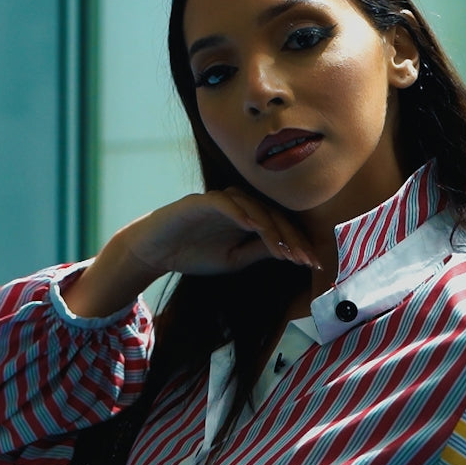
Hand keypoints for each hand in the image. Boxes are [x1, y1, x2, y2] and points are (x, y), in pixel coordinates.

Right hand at [121, 187, 315, 276]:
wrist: (154, 251)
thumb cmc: (193, 253)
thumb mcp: (234, 259)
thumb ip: (258, 250)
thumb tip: (289, 251)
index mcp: (247, 217)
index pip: (279, 225)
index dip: (297, 243)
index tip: (311, 264)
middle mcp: (237, 204)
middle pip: (272, 213)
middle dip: (290, 238)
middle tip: (303, 259)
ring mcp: (219, 200)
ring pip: (252, 206)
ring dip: (270, 227)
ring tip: (283, 249)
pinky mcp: (200, 201)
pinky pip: (224, 202)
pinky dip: (240, 212)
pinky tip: (253, 227)